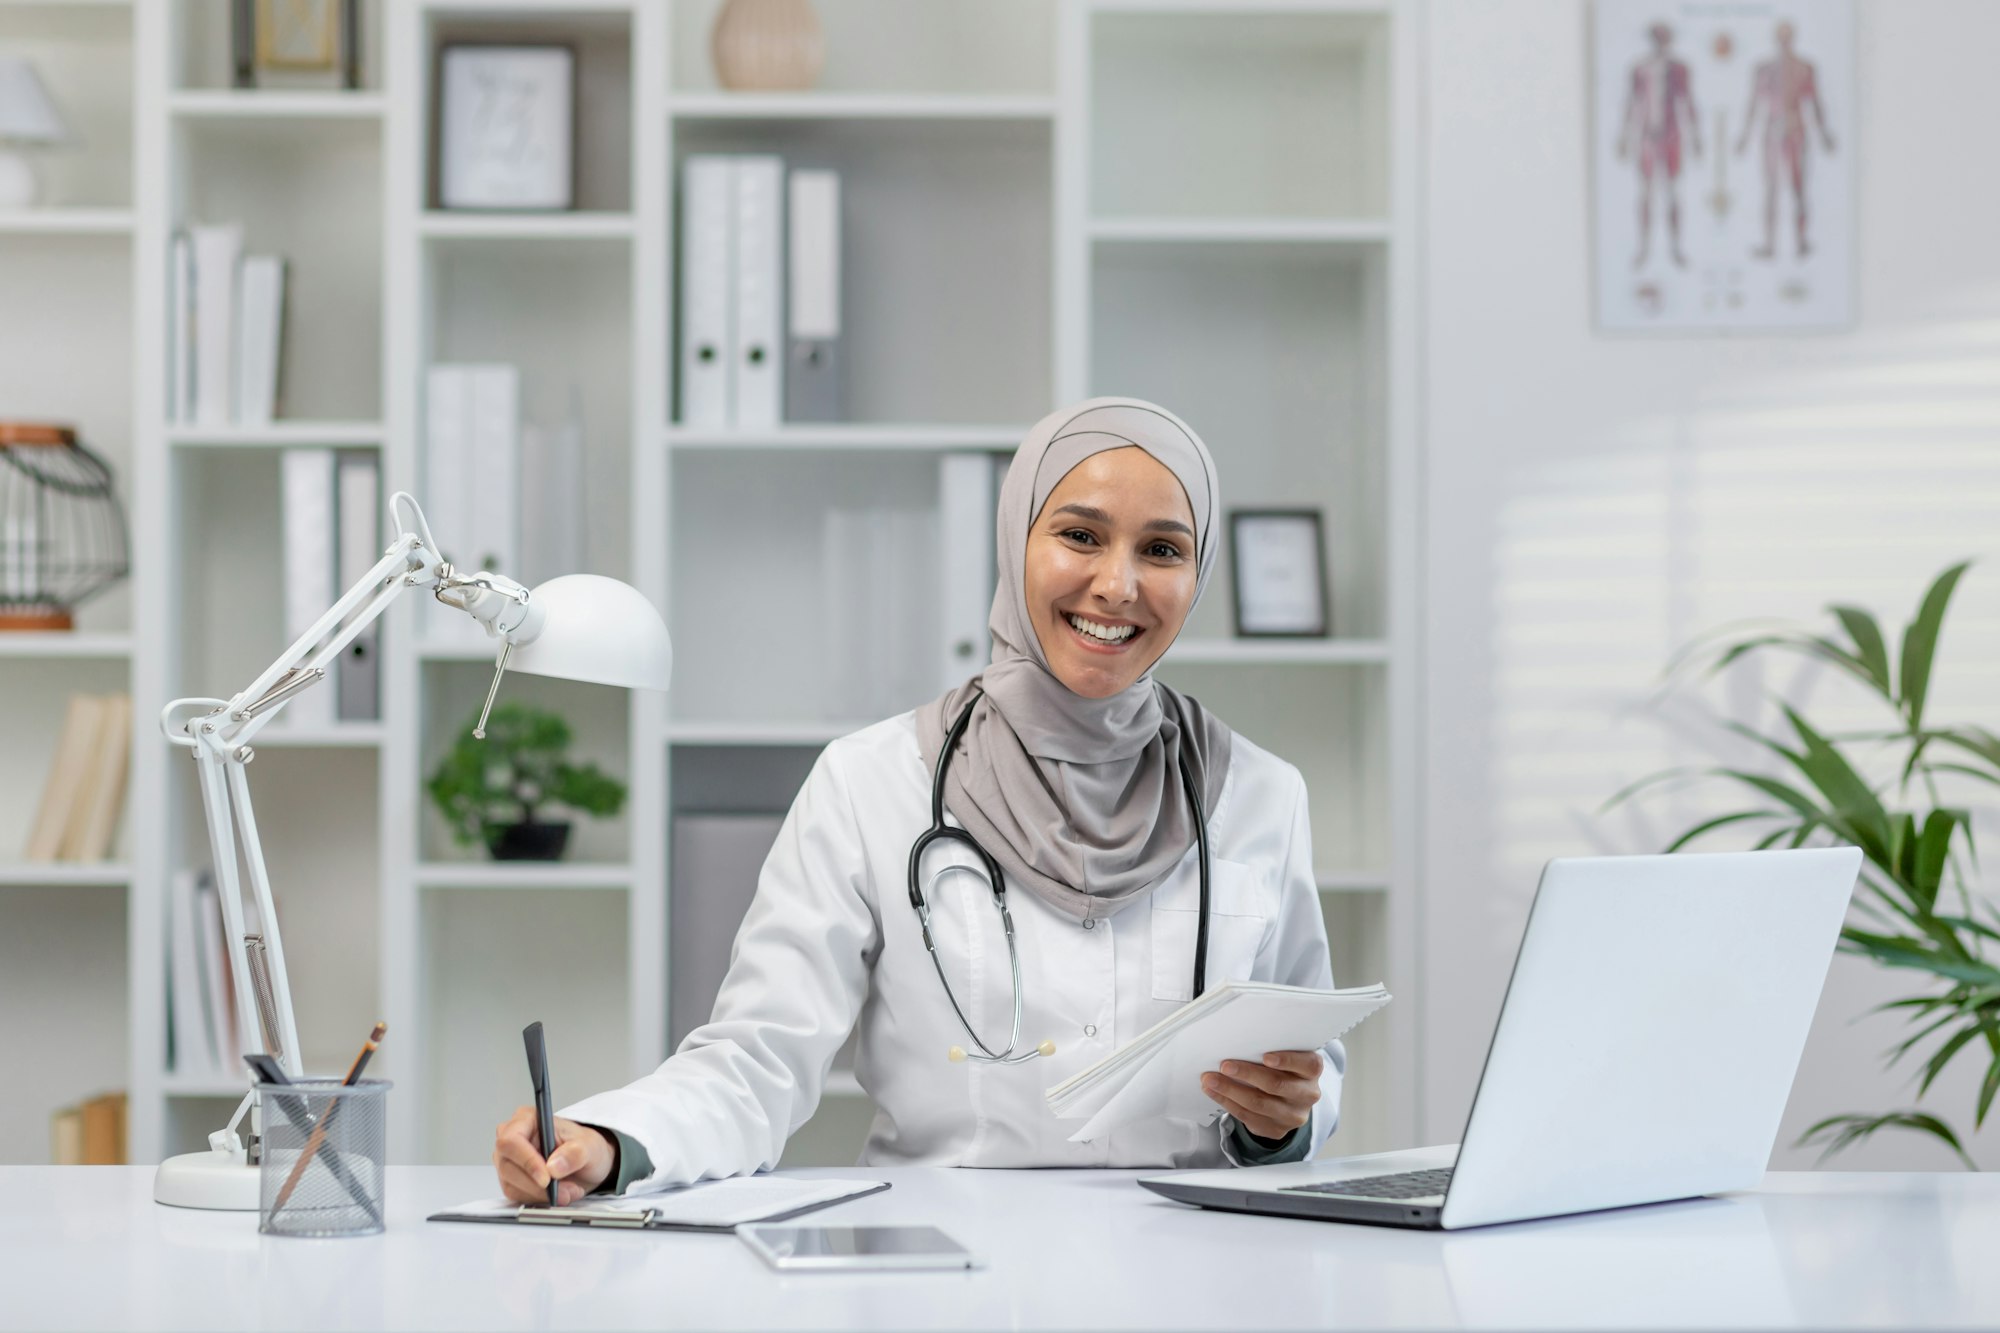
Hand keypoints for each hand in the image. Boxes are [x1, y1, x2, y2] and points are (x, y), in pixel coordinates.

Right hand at [492, 1107, 614, 1205]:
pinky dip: (539, 1200)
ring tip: (568, 1191)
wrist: (586, 1164)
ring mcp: (508, 1162)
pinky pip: (518, 1197)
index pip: (511, 1140)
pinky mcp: (511, 1181)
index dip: (527, 1161)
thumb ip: (574, 1153)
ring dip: (542, 1195)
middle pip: (508, 1167)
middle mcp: (512, 1139)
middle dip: (538, 1185)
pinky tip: (557, 1194)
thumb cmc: (583, 1147)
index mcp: (527, 1120)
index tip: (547, 1178)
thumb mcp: (589, 1146)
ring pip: (512, 1185)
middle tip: (566, 1190)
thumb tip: (553, 1167)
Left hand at [1201, 1050, 1322, 1141]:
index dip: (1287, 1060)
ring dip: (1230, 1090)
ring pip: (1258, 1103)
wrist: (1290, 1100)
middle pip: (1276, 1085)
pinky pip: (1248, 1116)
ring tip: (1210, 1079)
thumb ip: (1271, 1049)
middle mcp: (1307, 1094)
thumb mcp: (1286, 1057)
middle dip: (1246, 1074)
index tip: (1265, 1057)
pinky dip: (1227, 1102)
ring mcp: (1293, 1115)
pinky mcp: (1276, 1129)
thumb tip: (1238, 1040)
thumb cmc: (1284, 1070)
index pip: (1307, 1064)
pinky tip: (1214, 1092)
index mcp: (1312, 1071)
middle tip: (1224, 1065)